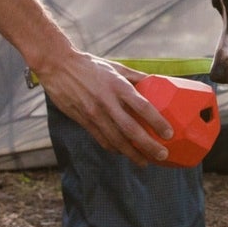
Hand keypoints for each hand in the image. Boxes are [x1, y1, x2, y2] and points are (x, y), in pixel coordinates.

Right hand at [40, 51, 173, 165]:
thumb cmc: (90, 64)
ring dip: (132, 154)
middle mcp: (106, 102)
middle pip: (131, 129)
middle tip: (162, 155)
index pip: (142, 107)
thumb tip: (156, 82)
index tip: (169, 134)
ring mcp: (94, 113)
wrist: (57, 66)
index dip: (157, 122)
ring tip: (145, 162)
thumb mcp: (116, 66)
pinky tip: (123, 153)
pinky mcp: (83, 120)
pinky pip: (101, 139)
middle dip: (148, 146)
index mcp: (118, 85)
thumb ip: (135, 77)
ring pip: (116, 140)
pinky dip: (114, 149)